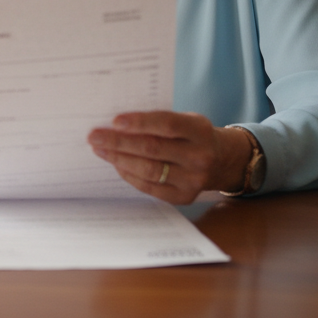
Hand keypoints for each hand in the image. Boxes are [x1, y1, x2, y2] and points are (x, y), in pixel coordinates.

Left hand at [86, 112, 252, 204]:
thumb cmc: (193, 134)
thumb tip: (117, 123)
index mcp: (200, 131)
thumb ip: (158, 121)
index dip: (139, 122)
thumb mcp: (186, 120)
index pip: (166, 124)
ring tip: (100, 150)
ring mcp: (193, 180)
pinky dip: (130, 175)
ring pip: (149, 170)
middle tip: (94, 136)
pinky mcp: (184, 197)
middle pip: (153, 149)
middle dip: (119, 142)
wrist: (222, 160)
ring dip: (119, 159)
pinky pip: (150, 187)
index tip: (114, 121)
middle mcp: (199, 156)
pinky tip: (116, 165)